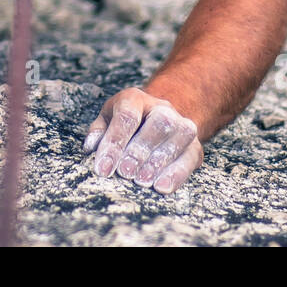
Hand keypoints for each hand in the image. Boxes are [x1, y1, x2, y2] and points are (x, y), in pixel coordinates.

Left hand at [83, 87, 202, 193]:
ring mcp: (182, 125)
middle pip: (159, 122)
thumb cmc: (125, 124)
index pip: (127, 116)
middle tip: (125, 172)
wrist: (156, 120)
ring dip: (159, 161)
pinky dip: (177, 174)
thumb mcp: (107, 121)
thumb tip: (91, 147)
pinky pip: (190, 157)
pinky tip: (161, 187)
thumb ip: (98, 132)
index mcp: (135, 99)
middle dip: (140, 150)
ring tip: (141, 181)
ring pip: (179, 135)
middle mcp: (162, 107)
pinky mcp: (194, 146)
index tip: (102, 169)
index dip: (114, 143)